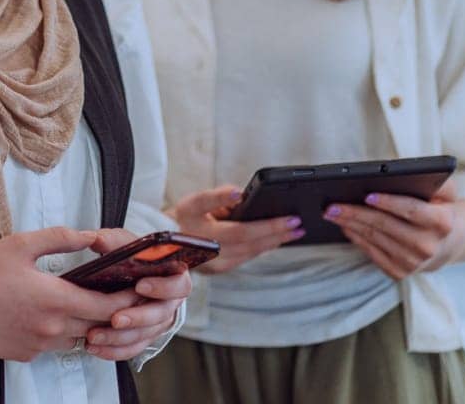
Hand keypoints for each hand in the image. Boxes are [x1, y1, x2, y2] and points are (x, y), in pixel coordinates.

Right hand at [0, 227, 140, 362]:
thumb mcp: (20, 244)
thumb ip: (60, 238)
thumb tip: (89, 235)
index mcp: (56, 299)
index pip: (107, 307)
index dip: (126, 300)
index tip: (137, 290)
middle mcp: (53, 327)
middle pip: (97, 325)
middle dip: (111, 311)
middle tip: (117, 294)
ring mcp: (39, 345)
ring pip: (77, 337)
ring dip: (84, 322)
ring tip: (82, 302)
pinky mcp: (25, 354)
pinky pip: (53, 345)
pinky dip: (59, 331)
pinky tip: (47, 314)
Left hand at [77, 229, 192, 361]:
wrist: (128, 274)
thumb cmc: (132, 257)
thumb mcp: (125, 242)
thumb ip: (114, 241)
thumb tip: (96, 239)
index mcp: (174, 277)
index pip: (178, 284)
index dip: (162, 286)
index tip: (140, 285)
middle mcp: (170, 302)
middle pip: (160, 315)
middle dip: (137, 318)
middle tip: (115, 319)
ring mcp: (158, 322)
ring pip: (144, 335)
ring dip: (119, 338)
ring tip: (95, 335)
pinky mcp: (144, 337)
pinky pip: (132, 349)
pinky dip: (113, 350)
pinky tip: (95, 347)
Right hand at [171, 186, 304, 272]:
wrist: (166, 243)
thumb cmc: (182, 217)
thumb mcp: (193, 201)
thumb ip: (216, 197)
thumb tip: (239, 194)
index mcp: (201, 231)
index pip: (241, 230)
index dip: (266, 225)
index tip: (289, 217)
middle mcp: (210, 251)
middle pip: (250, 242)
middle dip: (277, 232)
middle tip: (298, 223)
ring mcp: (217, 264)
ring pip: (251, 252)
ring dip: (275, 241)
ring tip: (295, 230)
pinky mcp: (222, 269)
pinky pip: (248, 257)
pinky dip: (263, 247)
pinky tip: (276, 239)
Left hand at [324, 184, 464, 279]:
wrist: (448, 243)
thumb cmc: (439, 208)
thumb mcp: (446, 192)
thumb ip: (436, 180)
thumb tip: (409, 173)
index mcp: (442, 223)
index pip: (412, 210)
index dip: (389, 203)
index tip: (367, 195)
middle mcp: (428, 246)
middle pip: (385, 226)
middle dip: (356, 213)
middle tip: (332, 204)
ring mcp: (414, 262)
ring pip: (375, 239)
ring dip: (350, 224)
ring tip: (331, 212)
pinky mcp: (400, 272)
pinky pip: (372, 253)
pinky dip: (356, 239)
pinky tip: (345, 227)